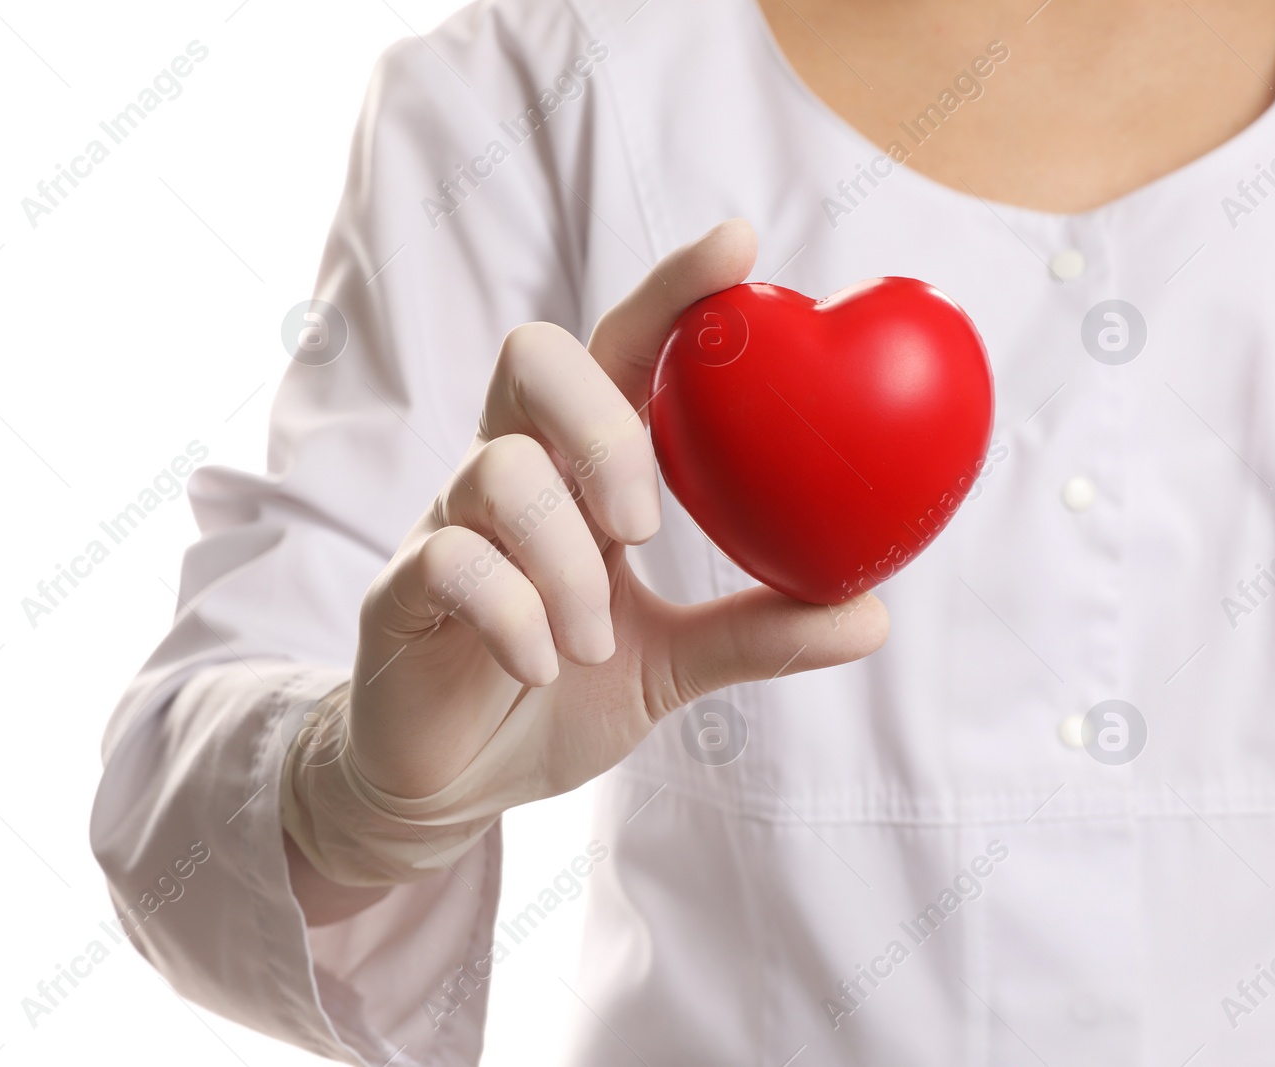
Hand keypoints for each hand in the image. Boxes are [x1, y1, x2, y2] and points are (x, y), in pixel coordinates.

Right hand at [348, 219, 888, 800]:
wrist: (451, 780)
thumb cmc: (557, 692)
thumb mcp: (672, 665)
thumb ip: (755, 632)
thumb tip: (874, 614)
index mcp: (578, 473)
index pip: (617, 351)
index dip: (670, 292)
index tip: (740, 246)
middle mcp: (509, 474)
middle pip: (536, 357)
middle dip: (604, 427)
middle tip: (646, 524)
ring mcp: (448, 524)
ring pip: (499, 469)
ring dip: (567, 560)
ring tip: (593, 644)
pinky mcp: (401, 587)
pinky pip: (452, 559)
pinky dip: (515, 615)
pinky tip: (543, 666)